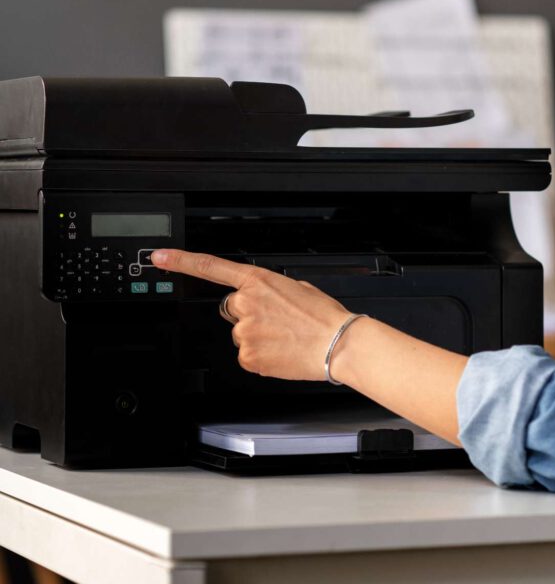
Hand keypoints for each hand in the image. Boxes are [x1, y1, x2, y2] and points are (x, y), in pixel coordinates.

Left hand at [151, 250, 350, 379]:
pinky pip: (246, 355)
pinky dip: (260, 355)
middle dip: (248, 314)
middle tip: (275, 321)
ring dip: (257, 336)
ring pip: (239, 334)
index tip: (159, 258)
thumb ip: (269, 290)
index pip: (210, 267)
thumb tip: (262, 299)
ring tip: (283, 337)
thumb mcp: (296, 287)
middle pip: (231, 309)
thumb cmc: (322, 316)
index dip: (180, 261)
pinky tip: (279, 351)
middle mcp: (246, 303)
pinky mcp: (247, 356)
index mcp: (257, 281)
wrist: (336, 343)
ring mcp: (244, 331)